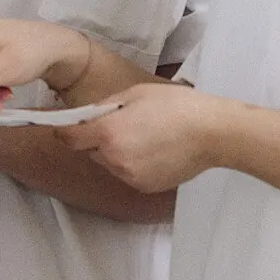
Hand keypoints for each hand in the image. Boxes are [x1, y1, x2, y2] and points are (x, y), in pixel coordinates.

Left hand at [59, 80, 221, 192]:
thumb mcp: (135, 93)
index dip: (66, 130)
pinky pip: (128, 174)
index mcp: (108, 133)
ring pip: (109, 164)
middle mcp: (114, 159)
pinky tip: (155, 151)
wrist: (212, 132)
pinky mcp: (145, 187)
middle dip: (98, 139)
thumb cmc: (176, 106)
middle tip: (122, 124)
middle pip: (91, 151)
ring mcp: (129, 176)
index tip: (69, 125)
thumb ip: (104, 105)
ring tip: (144, 136)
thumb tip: (86, 115)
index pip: (69, 138)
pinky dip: (133, 165)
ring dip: (116, 153)